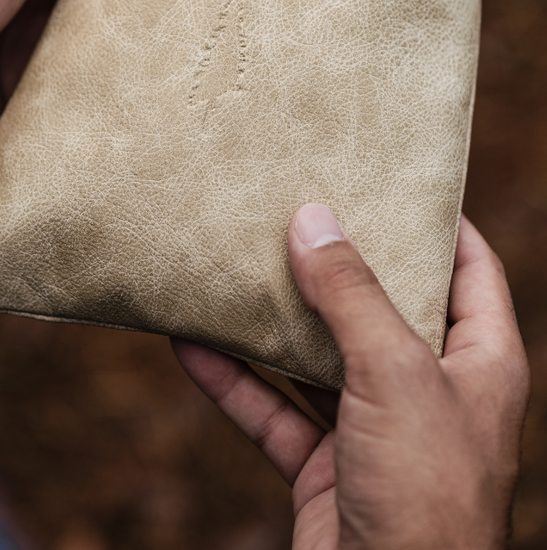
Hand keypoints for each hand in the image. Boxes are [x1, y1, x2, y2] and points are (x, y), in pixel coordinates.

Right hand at [174, 206, 529, 549]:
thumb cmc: (423, 493)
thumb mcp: (393, 373)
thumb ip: (351, 296)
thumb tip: (314, 219)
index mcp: (478, 361)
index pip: (470, 268)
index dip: (436, 220)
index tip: (388, 177)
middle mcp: (429, 387)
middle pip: (380, 305)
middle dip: (336, 263)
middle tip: (294, 209)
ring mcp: (374, 426)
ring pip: (316, 355)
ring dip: (271, 321)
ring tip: (233, 267)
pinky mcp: (325, 461)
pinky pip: (272, 407)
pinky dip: (232, 379)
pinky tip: (191, 345)